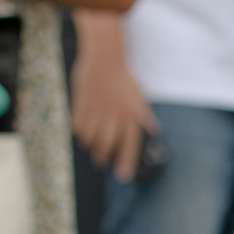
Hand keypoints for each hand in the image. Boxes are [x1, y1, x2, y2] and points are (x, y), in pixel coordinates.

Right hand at [70, 36, 158, 181]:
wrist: (105, 57)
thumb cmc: (124, 76)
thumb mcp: (139, 94)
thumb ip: (144, 113)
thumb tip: (155, 128)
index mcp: (130, 114)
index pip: (130, 144)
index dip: (126, 162)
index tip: (124, 176)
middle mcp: (114, 115)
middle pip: (106, 146)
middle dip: (104, 158)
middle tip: (103, 161)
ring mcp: (97, 110)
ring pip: (91, 139)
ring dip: (91, 146)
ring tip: (93, 145)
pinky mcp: (82, 105)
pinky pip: (78, 127)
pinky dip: (80, 133)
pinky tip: (83, 132)